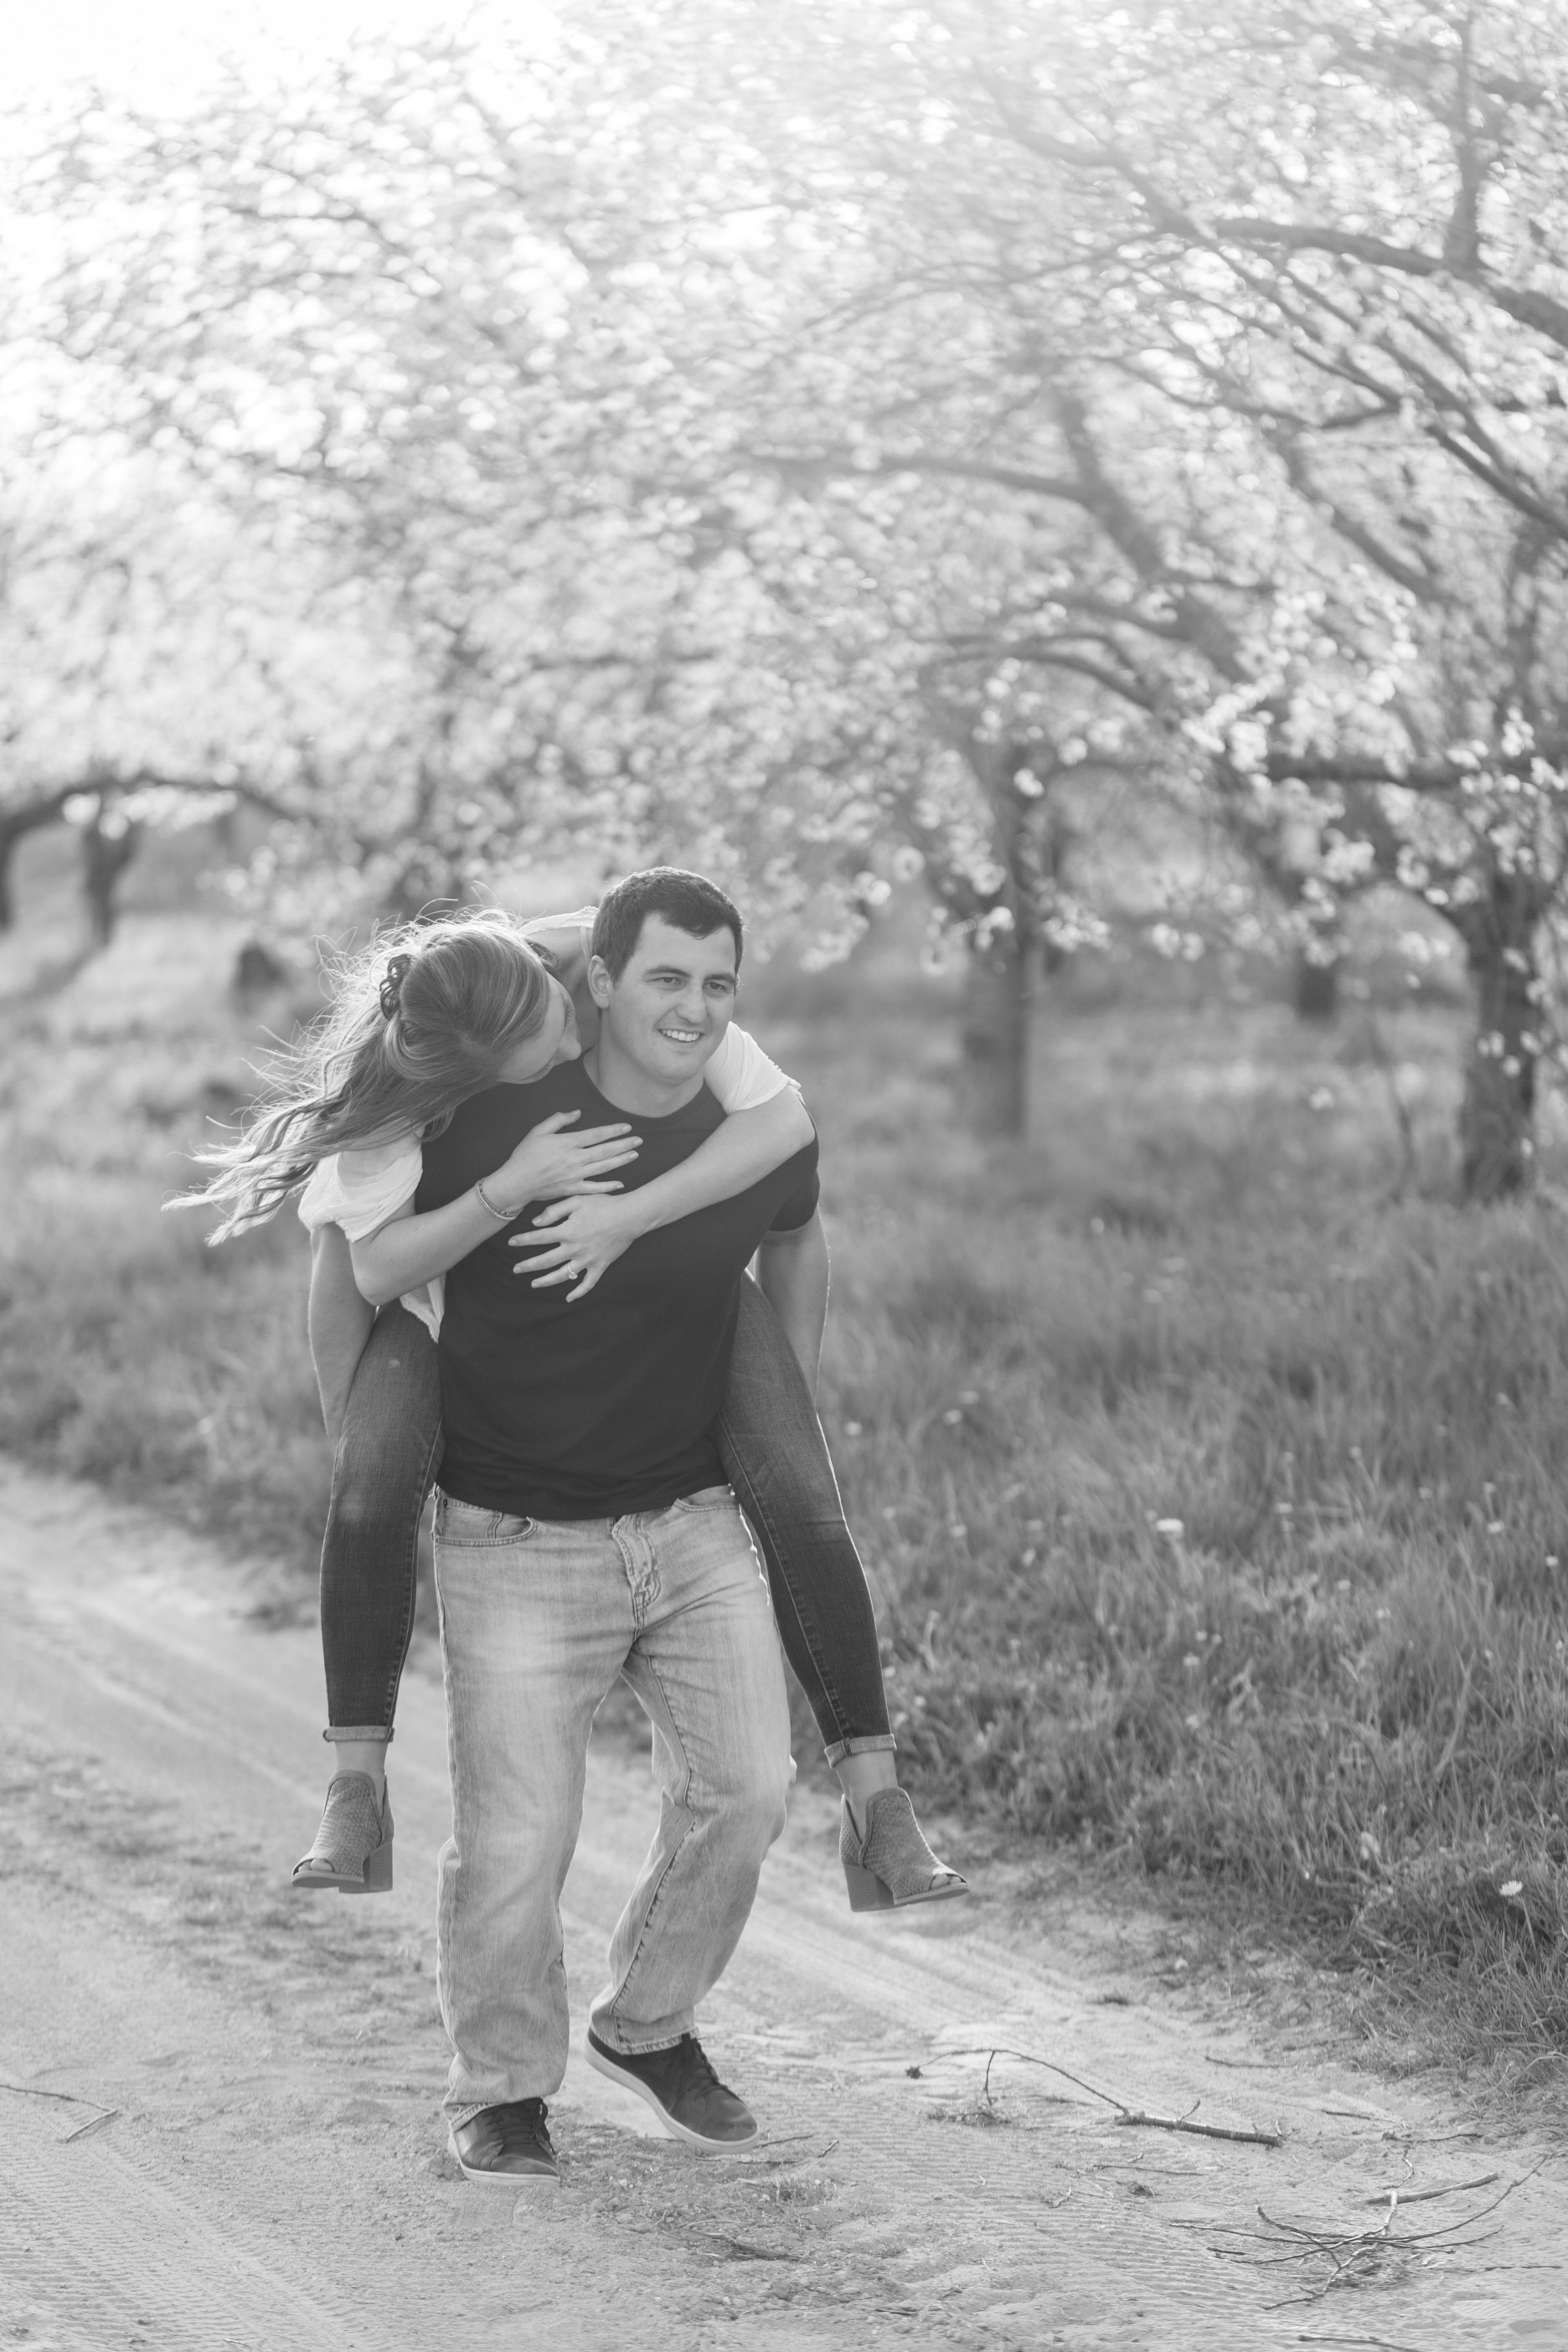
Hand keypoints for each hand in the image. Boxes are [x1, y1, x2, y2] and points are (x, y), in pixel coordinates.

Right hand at [484, 1110, 640, 1213]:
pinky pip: (594, 1188)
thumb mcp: (538, 1131)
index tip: (627, 1127)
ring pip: (604, 1168)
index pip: (596, 1135)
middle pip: (605, 1151)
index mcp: (567, 1143)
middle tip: (639, 1140)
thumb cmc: (525, 1156)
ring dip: (621, 1161)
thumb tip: (577, 1112)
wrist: (516, 1183)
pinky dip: (608, 1186)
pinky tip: (620, 1183)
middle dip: (623, 1144)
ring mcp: (575, 1176)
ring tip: (634, 1155)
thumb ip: (558, 1120)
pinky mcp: (572, 1190)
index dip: (613, 1130)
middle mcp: (574, 1159)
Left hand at [507, 1192, 651, 1300]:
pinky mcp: (600, 1266)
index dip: (523, 1240)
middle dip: (528, 1265)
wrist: (630, 1216)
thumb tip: (536, 1223)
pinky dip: (578, 1292)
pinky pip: (588, 1284)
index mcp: (567, 1231)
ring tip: (533, 1284)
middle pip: (545, 1261)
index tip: (511, 1243)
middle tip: (516, 1269)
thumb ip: (555, 1210)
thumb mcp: (578, 1200)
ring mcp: (587, 1260)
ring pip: (562, 1275)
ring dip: (546, 1281)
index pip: (539, 1237)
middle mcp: (574, 1248)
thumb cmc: (604, 1204)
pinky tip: (568, 1298)